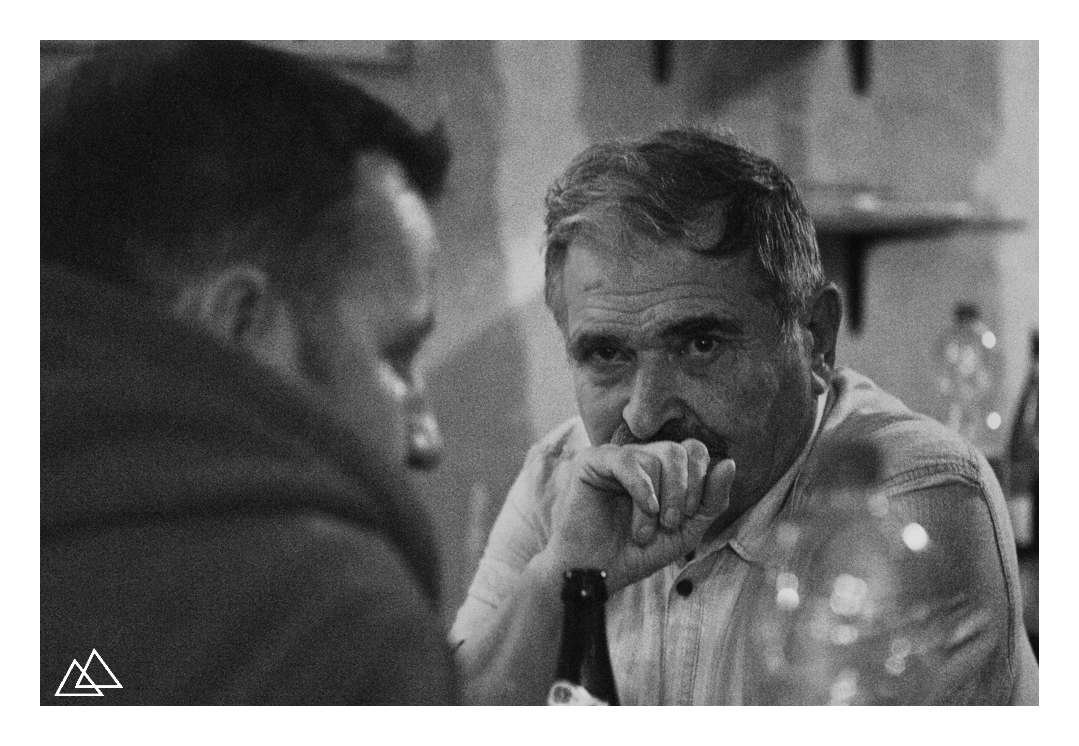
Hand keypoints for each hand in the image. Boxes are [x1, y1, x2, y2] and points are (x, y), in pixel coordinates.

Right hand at [544, 439, 735, 591]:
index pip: (695, 450)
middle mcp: (640, 457)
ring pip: (656, 456)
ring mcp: (615, 457)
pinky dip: (643, 489)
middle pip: (679, 450)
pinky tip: (644, 510)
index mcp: (662, 469)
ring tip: (644, 531)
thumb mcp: (687, 530)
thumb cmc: (637, 552)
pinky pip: (629, 461)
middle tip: (671, 523)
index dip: (701, 480)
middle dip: (683, 490)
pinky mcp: (592, 462)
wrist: (597, 573)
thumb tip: (730, 462)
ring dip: (658, 501)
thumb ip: (711, 500)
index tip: (690, 515)